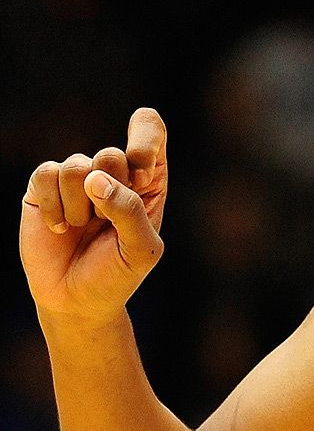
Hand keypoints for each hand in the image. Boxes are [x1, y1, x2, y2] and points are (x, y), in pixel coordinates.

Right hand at [20, 107, 168, 323]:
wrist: (76, 300)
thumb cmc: (118, 274)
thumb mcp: (140, 250)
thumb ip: (130, 211)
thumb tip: (96, 179)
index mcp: (148, 181)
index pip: (151, 130)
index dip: (144, 142)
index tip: (140, 175)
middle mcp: (114, 173)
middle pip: (112, 154)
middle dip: (110, 195)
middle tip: (106, 224)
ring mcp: (78, 178)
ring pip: (77, 166)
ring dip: (81, 207)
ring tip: (82, 228)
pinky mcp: (44, 187)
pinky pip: (47, 174)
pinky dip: (55, 206)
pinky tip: (60, 229)